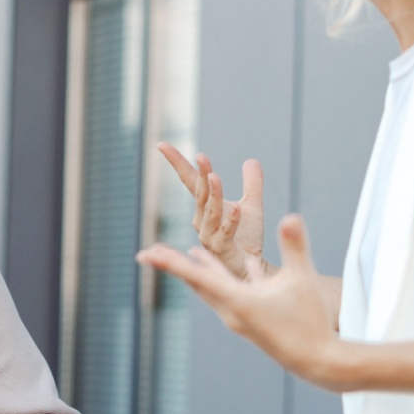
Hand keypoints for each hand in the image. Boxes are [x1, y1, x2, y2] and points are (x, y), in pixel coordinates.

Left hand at [139, 215, 346, 389]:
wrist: (321, 364)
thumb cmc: (312, 324)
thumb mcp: (303, 280)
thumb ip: (295, 247)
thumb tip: (291, 216)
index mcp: (237, 301)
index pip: (196, 277)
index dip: (170, 263)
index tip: (145, 254)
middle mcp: (231, 311)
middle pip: (197, 282)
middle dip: (174, 264)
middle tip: (149, 252)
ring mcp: (241, 318)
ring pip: (215, 287)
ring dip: (202, 269)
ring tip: (191, 253)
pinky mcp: (254, 320)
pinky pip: (238, 293)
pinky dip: (233, 277)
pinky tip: (247, 266)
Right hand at [157, 144, 265, 279]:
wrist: (252, 269)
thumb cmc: (246, 239)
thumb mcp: (251, 206)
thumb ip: (252, 184)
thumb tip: (251, 160)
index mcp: (205, 207)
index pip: (189, 181)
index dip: (177, 163)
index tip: (162, 144)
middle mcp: (201, 220)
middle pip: (199, 193)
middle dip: (200, 175)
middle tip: (202, 157)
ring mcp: (209, 235)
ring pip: (210, 211)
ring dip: (212, 194)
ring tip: (215, 176)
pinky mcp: (222, 249)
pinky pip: (225, 232)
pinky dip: (230, 220)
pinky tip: (237, 209)